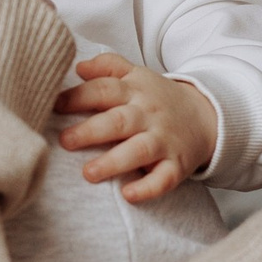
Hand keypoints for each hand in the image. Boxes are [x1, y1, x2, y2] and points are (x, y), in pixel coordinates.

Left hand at [54, 53, 218, 203]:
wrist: (207, 117)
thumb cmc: (158, 99)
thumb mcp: (137, 75)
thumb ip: (108, 66)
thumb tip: (78, 67)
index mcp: (135, 91)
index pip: (105, 89)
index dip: (78, 96)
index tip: (54, 105)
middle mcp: (148, 115)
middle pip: (118, 121)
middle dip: (91, 131)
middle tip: (65, 141)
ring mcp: (163, 141)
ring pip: (139, 151)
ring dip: (113, 162)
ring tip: (88, 173)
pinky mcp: (177, 165)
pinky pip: (164, 178)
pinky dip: (147, 188)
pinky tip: (127, 194)